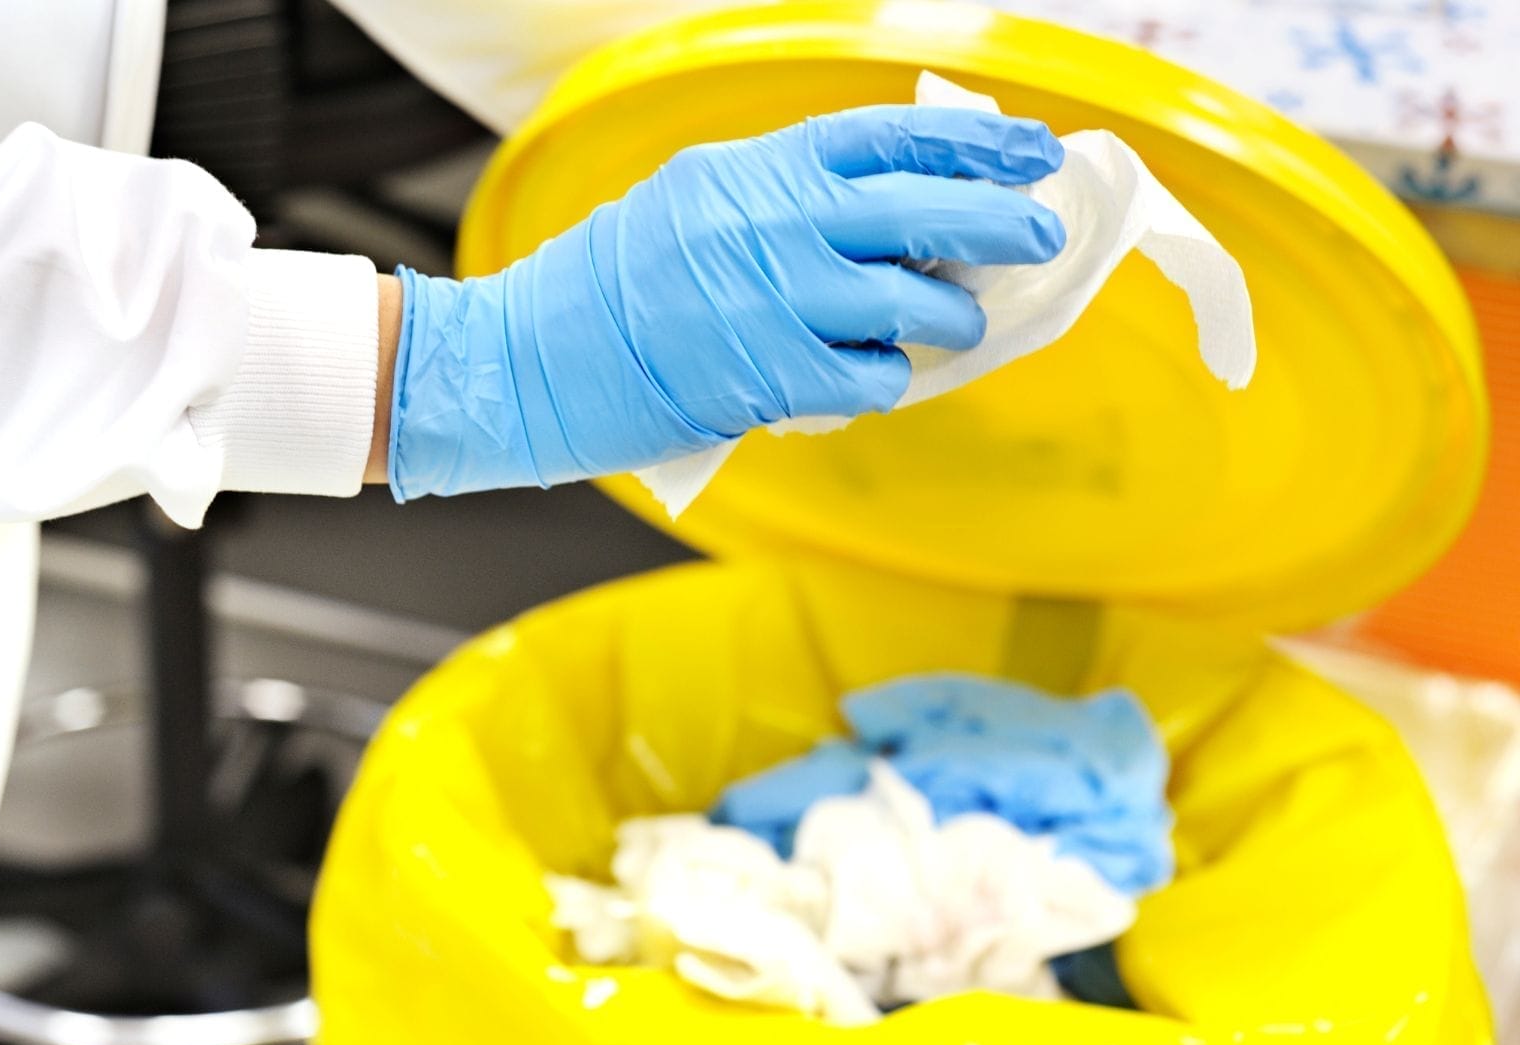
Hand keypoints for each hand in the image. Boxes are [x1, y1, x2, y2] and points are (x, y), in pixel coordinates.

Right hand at [385, 105, 1066, 499]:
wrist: (532, 356)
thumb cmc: (611, 282)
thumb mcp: (696, 197)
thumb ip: (785, 194)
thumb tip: (888, 204)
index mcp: (760, 167)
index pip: (894, 136)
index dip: (976, 140)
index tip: (1030, 148)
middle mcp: (778, 222)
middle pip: (929, 207)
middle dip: (1003, 220)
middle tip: (1042, 233)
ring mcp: (780, 300)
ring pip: (919, 304)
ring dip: (950, 317)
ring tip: (948, 322)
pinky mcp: (774, 376)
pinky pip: (876, 377)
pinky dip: (887, 378)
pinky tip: (870, 373)